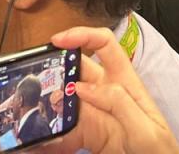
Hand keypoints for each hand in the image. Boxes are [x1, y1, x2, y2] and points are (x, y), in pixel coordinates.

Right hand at [36, 27, 178, 153]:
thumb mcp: (147, 130)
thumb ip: (119, 104)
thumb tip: (83, 86)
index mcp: (123, 83)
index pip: (104, 45)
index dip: (82, 35)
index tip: (58, 40)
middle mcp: (104, 93)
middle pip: (74, 70)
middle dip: (54, 71)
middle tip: (34, 82)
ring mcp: (92, 113)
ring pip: (62, 100)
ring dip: (46, 106)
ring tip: (31, 116)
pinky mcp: (83, 134)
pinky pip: (60, 130)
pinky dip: (47, 136)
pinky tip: (38, 143)